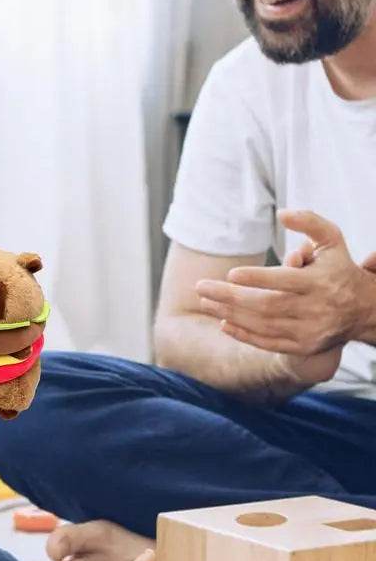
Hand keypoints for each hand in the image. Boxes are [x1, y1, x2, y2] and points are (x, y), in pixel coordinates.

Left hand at [196, 210, 374, 359]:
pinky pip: (269, 343)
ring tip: (205, 302)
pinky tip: (224, 323)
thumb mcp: (332, 240)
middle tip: (201, 288)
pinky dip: (245, 335)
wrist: (365, 309)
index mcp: (320, 282)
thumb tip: (282, 213)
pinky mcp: (304, 346)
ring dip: (230, 315)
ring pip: (264, 325)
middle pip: (267, 305)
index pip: (285, 281)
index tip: (230, 273)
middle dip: (230, 297)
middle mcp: (316, 308)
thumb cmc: (339, 268)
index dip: (257, 278)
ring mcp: (310, 330)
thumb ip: (310, 222)